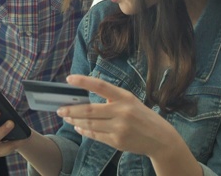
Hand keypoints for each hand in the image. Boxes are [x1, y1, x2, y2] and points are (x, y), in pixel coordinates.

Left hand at [57, 74, 176, 156]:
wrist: (161, 139)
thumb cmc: (142, 116)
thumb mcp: (130, 101)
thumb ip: (111, 99)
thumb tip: (85, 99)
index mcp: (125, 97)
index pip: (101, 86)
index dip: (83, 81)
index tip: (69, 78)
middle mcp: (122, 112)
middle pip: (89, 110)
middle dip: (71, 110)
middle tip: (59, 108)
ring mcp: (119, 128)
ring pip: (89, 124)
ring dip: (75, 121)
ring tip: (66, 117)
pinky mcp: (117, 141)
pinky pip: (95, 135)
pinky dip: (84, 131)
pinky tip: (78, 127)